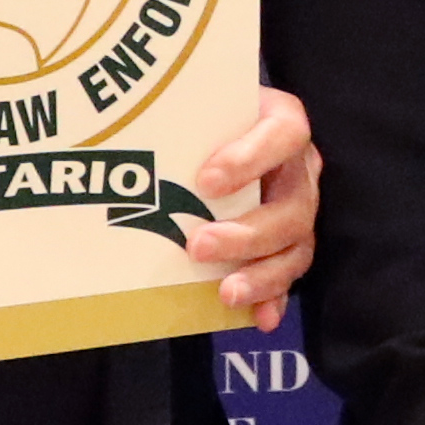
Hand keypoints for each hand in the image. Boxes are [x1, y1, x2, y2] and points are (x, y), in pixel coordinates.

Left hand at [182, 90, 319, 329]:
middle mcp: (300, 168)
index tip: (207, 181)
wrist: (219, 127)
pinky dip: (274, 298)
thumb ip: (181, 121)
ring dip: (262, 274)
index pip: (282, 136)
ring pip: (296, 246)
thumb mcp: (199, 106)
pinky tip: (259, 318)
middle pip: (293, 207)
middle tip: (197, 247)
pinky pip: (289, 275)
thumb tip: (124, 152)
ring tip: (225, 292)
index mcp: (282, 122)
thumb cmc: (205, 116)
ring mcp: (299, 208)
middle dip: (246, 234)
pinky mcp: (290, 242)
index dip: (250, 161)